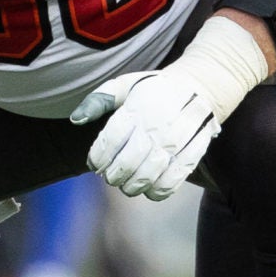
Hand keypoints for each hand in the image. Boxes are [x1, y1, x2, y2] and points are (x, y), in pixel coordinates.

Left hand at [71, 66, 222, 200]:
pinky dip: (157, 192)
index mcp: (136, 108)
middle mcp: (156, 125)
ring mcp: (176, 141)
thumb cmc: (154, 90)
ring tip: (128, 183)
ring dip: (132, 186)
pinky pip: (172, 182)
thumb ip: (98, 100)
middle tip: (111, 176)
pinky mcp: (193, 153)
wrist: (200, 86)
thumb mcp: (125, 85)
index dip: (97, 158)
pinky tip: (150, 188)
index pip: (109, 142)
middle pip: (126, 164)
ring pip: (148, 177)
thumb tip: (76, 120)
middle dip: (112, 176)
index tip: (95, 162)